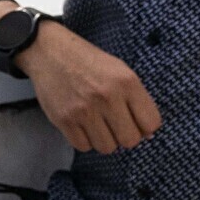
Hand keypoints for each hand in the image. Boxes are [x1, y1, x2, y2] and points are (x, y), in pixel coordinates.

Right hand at [18, 22, 162, 153]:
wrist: (48, 52)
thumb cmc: (87, 61)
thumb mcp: (120, 70)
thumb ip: (136, 99)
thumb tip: (147, 134)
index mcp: (126, 82)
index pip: (151, 123)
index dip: (145, 126)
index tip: (135, 121)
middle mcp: (107, 97)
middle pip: (130, 140)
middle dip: (124, 135)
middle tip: (115, 125)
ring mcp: (84, 110)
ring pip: (107, 148)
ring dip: (104, 139)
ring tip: (97, 124)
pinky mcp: (64, 120)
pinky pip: (83, 146)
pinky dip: (84, 139)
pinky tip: (81, 124)